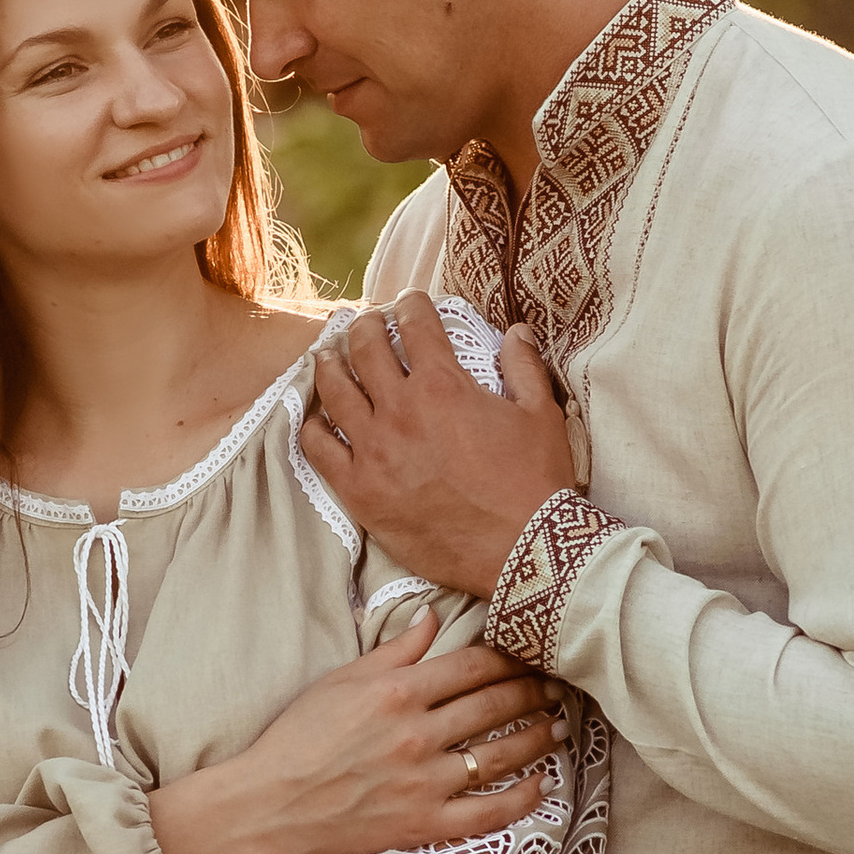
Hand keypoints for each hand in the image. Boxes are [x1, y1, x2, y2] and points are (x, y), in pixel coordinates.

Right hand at [146, 608, 567, 853]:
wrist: (270, 803)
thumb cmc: (299, 737)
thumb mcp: (342, 681)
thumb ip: (394, 650)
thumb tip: (433, 618)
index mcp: (397, 691)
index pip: (473, 666)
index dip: (510, 658)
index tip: (530, 654)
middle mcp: (417, 733)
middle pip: (495, 705)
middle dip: (533, 692)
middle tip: (558, 686)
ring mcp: (424, 781)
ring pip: (500, 754)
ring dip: (539, 738)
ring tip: (560, 727)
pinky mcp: (424, 822)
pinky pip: (487, 812)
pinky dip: (521, 798)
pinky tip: (542, 784)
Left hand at [303, 295, 576, 596]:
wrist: (522, 551)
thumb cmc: (535, 483)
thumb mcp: (541, 415)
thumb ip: (524, 367)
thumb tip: (516, 332)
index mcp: (443, 385)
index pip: (415, 326)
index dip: (410, 304)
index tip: (409, 301)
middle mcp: (400, 411)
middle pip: (365, 349)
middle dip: (363, 326)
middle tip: (364, 322)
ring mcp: (374, 451)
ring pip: (334, 391)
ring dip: (328, 364)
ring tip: (327, 355)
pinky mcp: (360, 491)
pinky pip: (318, 449)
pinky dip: (313, 425)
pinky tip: (315, 416)